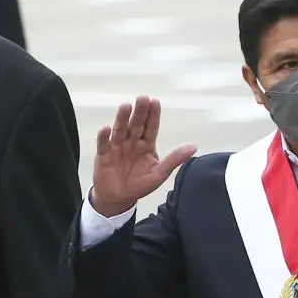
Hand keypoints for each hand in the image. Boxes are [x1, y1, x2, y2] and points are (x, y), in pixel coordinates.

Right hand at [91, 96, 196, 217]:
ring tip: (126, 107)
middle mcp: (132, 142)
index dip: (153, 115)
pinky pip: (103, 144)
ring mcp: (117, 147)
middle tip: (142, 98)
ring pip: (120, 130)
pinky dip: (104, 137)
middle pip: (136, 125)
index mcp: (146, 145)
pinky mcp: (104, 155)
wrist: (118, 198)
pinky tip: (106, 129)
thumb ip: (174, 159)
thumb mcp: (159, 173)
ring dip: (122, 119)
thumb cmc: (139, 185)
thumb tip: (193, 147)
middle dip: (139, 112)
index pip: (151, 127)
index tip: (155, 102)